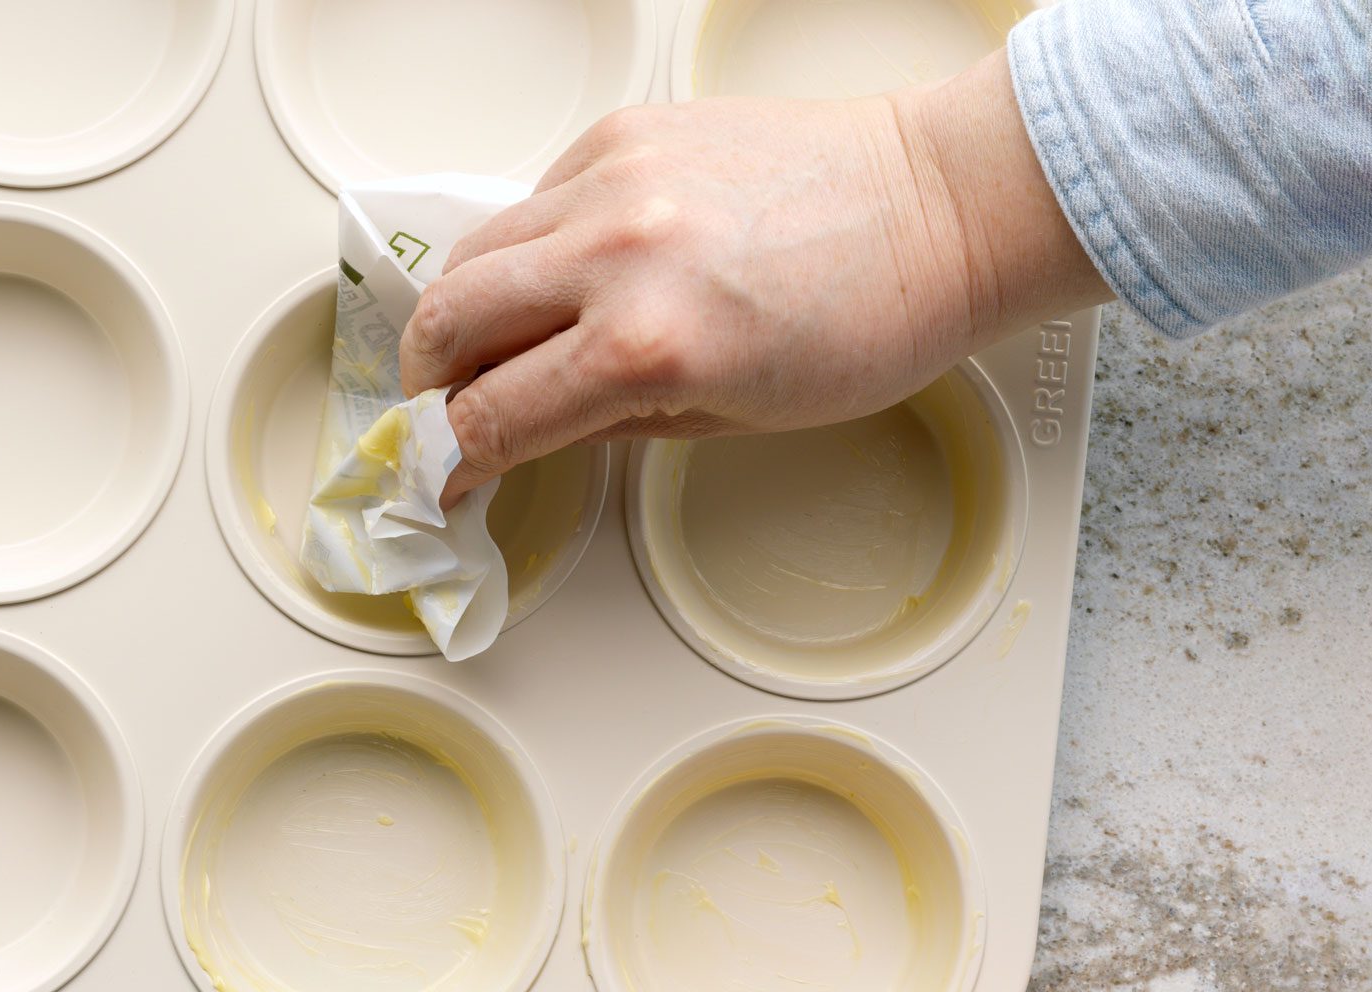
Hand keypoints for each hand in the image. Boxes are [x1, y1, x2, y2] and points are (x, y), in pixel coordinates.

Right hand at [401, 49, 1107, 504]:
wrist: (941, 206)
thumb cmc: (869, 324)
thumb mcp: (729, 421)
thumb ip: (604, 423)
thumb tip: (519, 429)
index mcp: (647, 348)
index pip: (490, 417)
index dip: (449, 464)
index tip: (439, 480)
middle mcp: (615, 252)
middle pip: (446, 321)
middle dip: (430, 382)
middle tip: (447, 409)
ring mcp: (615, 178)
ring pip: (473, 251)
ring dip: (464, 310)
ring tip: (495, 345)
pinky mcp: (626, 130)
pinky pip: (534, 199)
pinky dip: (530, 248)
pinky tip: (573, 276)